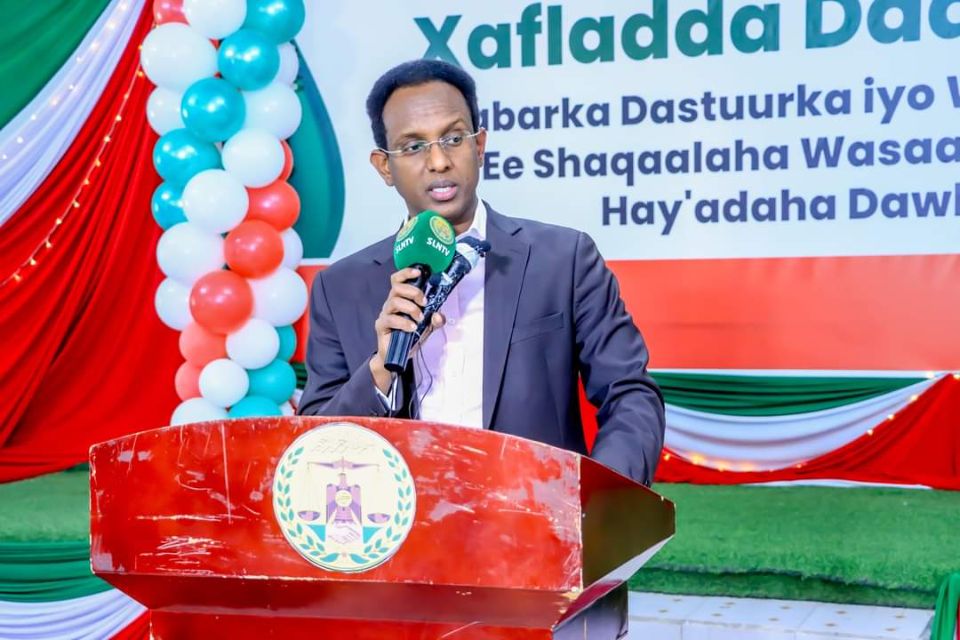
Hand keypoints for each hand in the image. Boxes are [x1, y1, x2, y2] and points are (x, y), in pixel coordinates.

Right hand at [370, 268, 443, 392]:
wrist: (398, 356)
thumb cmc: (410, 336)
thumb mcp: (428, 327)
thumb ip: (436, 320)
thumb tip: (439, 315)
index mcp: (401, 299)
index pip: (398, 280)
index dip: (406, 273)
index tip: (418, 273)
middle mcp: (391, 303)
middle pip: (397, 288)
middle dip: (413, 292)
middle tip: (424, 302)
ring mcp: (385, 314)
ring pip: (394, 301)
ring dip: (410, 308)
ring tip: (419, 318)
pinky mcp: (381, 325)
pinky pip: (390, 319)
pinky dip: (403, 322)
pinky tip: (411, 328)